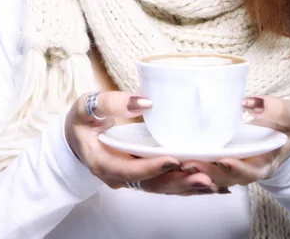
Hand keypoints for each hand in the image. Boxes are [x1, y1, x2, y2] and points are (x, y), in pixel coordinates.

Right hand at [65, 91, 228, 194]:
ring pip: (162, 187)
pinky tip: (211, 184)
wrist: (76, 136)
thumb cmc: (82, 120)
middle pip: (153, 186)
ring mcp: (133, 178)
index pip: (130, 171)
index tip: (174, 159)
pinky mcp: (144, 174)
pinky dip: (187, 184)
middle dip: (179, 182)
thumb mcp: (86, 106)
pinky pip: (166, 182)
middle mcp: (120, 177)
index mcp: (103, 163)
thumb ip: (110, 103)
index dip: (153, 168)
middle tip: (205, 176)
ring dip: (187, 186)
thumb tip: (142, 102)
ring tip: (213, 182)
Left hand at [180, 95, 289, 186]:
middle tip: (190, 163)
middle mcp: (245, 169)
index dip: (238, 168)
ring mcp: (230, 165)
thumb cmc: (285, 123)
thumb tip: (249, 103)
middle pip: (225, 177)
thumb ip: (277, 109)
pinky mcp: (217, 157)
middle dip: (208, 172)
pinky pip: (204, 164)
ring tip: (178, 160)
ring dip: (195, 170)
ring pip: (211, 174)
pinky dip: (191, 163)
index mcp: (265, 163)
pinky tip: (174, 156)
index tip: (224, 160)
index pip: (251, 172)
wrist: (280, 132)